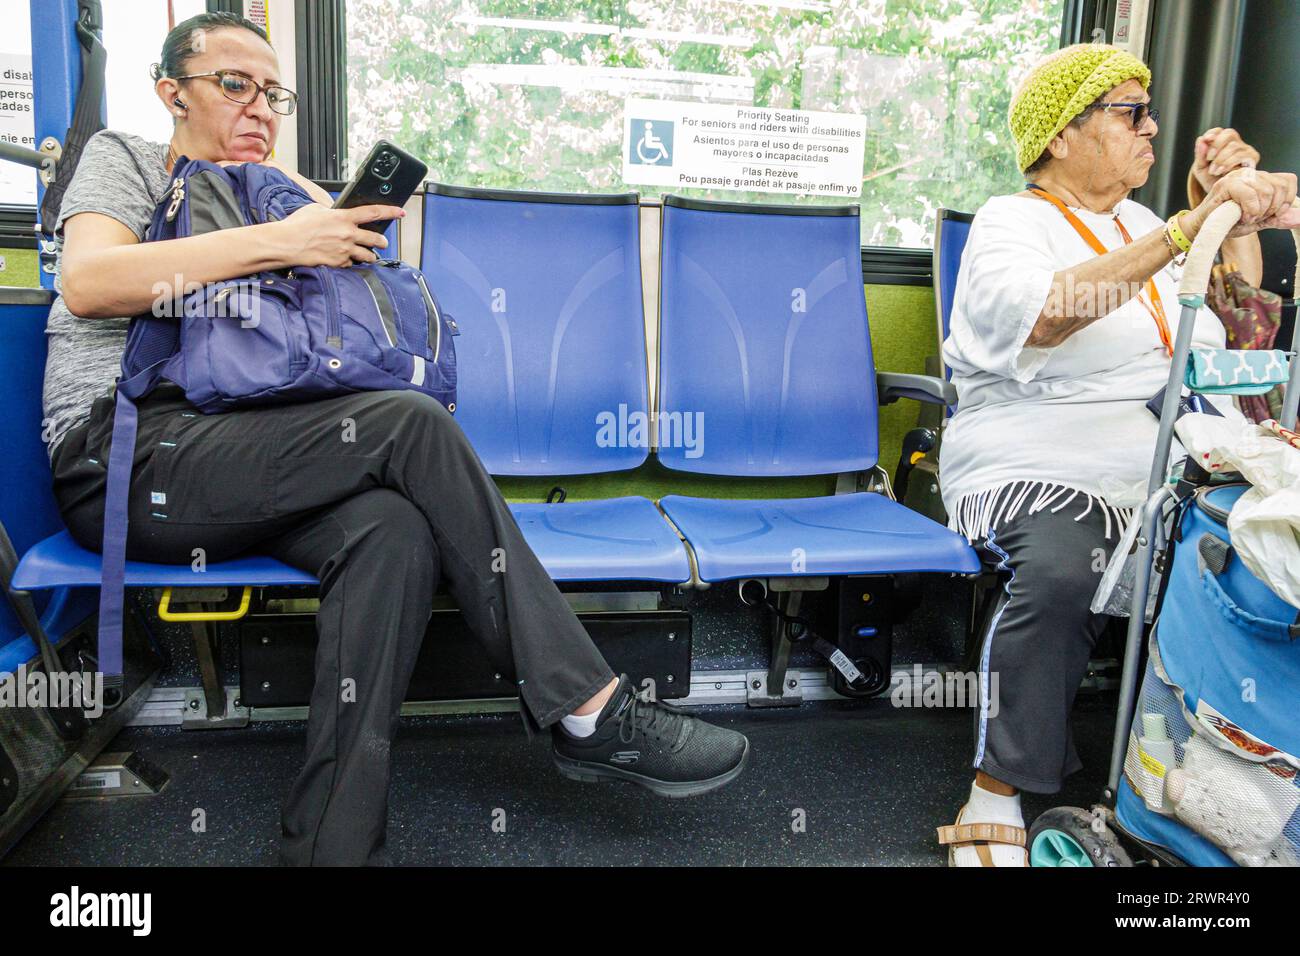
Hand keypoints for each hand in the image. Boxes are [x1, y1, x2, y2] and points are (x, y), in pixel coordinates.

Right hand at [272, 203, 404, 267]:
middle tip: (382, 241)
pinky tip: (347, 260)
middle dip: (382, 241)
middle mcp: (348, 234)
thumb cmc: (297, 225)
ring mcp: (344, 250)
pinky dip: (351, 262)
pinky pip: (352, 264)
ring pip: (367, 255)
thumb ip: (331, 212)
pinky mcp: (339, 263)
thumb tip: (337, 214)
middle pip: (375, 238)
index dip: (390, 212)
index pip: (374, 212)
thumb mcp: (316, 210)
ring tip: (369, 255)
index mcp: (343, 217)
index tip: (400, 213)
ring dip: (370, 255)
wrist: (287, 244)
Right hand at [1183, 166, 1298, 238]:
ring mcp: (1238, 177)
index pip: (1287, 180)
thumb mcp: (1259, 221)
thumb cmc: (1227, 223)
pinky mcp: (1226, 184)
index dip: (1287, 199)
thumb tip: (1299, 219)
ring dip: (1258, 211)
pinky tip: (1241, 216)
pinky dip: (1249, 211)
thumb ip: (1278, 218)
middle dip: (1271, 209)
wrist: (1203, 230)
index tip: (1273, 214)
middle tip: (1256, 218)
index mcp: (1260, 179)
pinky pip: (1250, 195)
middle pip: (1279, 186)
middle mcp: (1250, 174)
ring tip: (1246, 217)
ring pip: (1266, 191)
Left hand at [1191, 128, 1260, 196]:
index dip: (1213, 133)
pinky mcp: (1252, 158)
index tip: (1206, 139)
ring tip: (1213, 170)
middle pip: (1229, 133)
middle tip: (1209, 158)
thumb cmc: (1211, 180)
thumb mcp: (1201, 168)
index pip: (1219, 131)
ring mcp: (1245, 150)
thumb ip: (1199, 155)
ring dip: (1221, 158)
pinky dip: (1230, 162)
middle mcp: (1236, 144)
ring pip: (1235, 145)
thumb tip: (1201, 140)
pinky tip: (1222, 171)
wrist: (1222, 195)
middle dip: (1217, 145)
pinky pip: (1243, 155)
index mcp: (1222, 143)